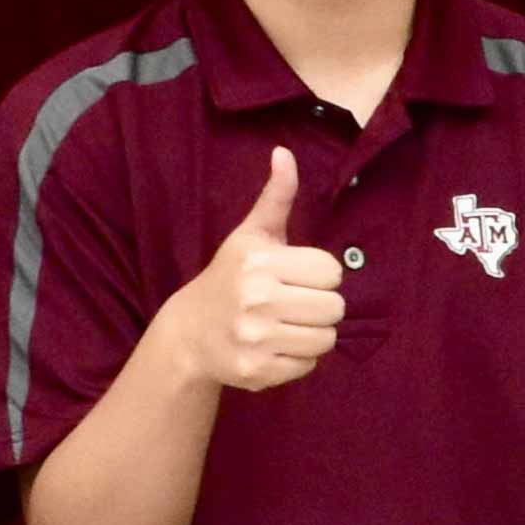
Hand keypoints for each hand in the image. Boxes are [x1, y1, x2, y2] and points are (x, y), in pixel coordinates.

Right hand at [165, 146, 345, 393]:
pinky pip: (308, 366)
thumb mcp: (251, 235)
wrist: (189, 332)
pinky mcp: (257, 371)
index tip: (296, 277)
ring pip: (326, 339)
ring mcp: (255, 338)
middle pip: (335, 307)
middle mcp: (255, 299)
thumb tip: (284, 153)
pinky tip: (274, 346)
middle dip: (320, 306)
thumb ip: (276, 197)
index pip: (332, 271)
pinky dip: (298, 359)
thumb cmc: (230, 277)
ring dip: (313, 334)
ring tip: (286, 325)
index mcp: (259, 262)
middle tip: (294, 304)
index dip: (319, 275)